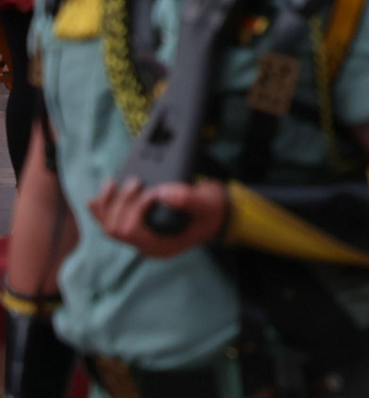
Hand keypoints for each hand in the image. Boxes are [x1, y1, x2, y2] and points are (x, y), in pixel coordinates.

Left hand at [89, 178, 226, 257]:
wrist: (214, 215)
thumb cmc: (210, 211)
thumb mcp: (205, 204)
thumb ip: (187, 200)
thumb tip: (162, 194)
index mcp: (161, 245)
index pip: (131, 232)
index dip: (135, 209)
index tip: (153, 191)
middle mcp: (146, 245)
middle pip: (116, 229)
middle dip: (120, 203)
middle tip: (136, 182)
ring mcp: (140, 238)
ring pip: (109, 227)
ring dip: (106, 205)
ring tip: (111, 184)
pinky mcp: (138, 228)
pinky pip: (112, 223)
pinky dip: (101, 210)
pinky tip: (95, 198)